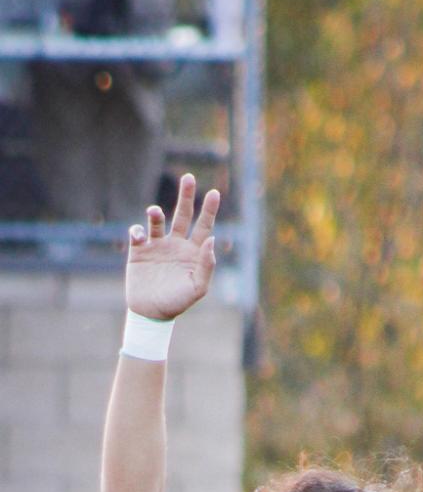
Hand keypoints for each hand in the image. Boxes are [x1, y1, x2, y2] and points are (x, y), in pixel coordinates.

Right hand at [126, 173, 219, 320]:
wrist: (151, 314)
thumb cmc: (177, 303)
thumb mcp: (197, 288)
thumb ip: (206, 265)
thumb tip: (211, 239)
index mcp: (193, 252)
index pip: (204, 227)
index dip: (209, 210)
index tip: (215, 192)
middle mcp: (176, 245)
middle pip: (182, 215)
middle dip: (186, 196)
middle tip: (189, 177)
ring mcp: (157, 246)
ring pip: (158, 221)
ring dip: (155, 213)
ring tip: (154, 212)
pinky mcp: (139, 250)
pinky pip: (138, 233)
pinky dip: (138, 231)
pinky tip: (140, 236)